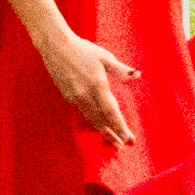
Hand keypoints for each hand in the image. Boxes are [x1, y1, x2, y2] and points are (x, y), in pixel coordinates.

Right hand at [40, 27, 142, 142]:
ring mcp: (74, 97)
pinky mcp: (68, 96)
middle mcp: (85, 94)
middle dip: (112, 134)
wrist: (56, 48)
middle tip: (123, 146)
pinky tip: (98, 127)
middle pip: (100, 120)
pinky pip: (83, 112)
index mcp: (97, 84)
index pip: (110, 111)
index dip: (119, 126)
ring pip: (90, 118)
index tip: (128, 138)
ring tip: (113, 141)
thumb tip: (137, 75)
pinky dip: (92, 122)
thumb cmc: (84, 50)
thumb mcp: (105, 57)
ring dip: (102, 131)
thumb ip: (121, 70)